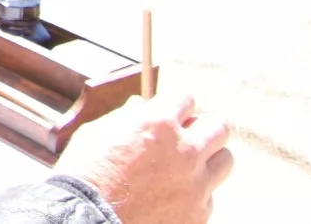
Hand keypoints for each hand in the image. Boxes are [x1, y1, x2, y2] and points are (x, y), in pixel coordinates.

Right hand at [56, 94, 233, 223]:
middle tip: (186, 136)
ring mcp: (196, 184)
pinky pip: (209, 195)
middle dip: (203, 127)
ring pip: (225, 160)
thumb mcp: (97, 133)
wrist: (87, 219)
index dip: (175, 104)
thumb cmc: (85, 173)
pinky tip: (172, 195)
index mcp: (158, 124)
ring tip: (187, 166)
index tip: (169, 112)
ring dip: (208, 158)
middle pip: (219, 127)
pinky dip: (195, 192)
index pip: (185, 98)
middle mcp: (185, 150)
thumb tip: (139, 105)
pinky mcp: (198, 213)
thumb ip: (124, 117)